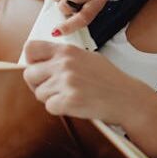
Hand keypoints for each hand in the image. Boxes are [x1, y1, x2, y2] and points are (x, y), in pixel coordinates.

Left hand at [23, 41, 145, 122]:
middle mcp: (64, 63)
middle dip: (38, 84)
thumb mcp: (87, 57)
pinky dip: (59, 109)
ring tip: (70, 96)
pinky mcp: (69, 100)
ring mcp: (66, 82)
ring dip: (51, 98)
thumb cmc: (109, 80)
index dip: (31, 61)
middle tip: (54, 89)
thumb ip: (65, 57)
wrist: (127, 98)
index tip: (38, 69)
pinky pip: (49, 107)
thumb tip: (43, 61)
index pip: (31, 48)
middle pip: (29, 74)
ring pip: (39, 93)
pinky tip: (74, 105)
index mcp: (67, 50)